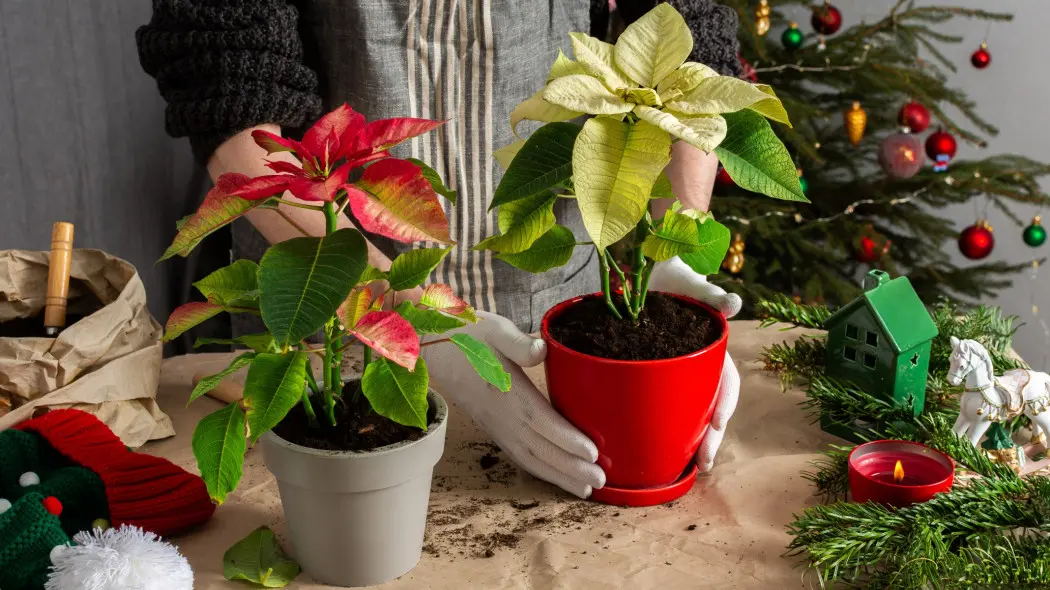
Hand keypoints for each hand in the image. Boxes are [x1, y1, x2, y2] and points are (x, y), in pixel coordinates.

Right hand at [420, 312, 604, 497]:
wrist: (432, 350)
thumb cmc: (467, 336)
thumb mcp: (494, 329)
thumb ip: (518, 342)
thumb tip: (541, 349)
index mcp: (503, 390)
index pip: (539, 419)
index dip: (565, 438)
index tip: (592, 452)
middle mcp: (499, 414)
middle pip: (538, 447)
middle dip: (570, 467)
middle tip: (600, 481)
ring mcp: (495, 425)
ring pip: (528, 457)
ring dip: (558, 475)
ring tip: (586, 489)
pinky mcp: (493, 429)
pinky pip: (518, 455)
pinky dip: (540, 470)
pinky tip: (557, 477)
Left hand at [648, 256, 740, 471]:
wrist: (653, 278)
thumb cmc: (678, 283)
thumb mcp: (694, 287)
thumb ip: (713, 296)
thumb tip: (734, 303)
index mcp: (713, 351)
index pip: (726, 382)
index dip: (724, 402)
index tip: (718, 421)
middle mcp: (701, 368)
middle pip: (712, 406)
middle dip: (711, 435)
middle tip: (703, 463)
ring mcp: (682, 375)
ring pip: (694, 411)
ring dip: (695, 439)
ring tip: (690, 467)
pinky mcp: (660, 376)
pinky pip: (669, 406)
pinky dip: (670, 427)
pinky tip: (663, 447)